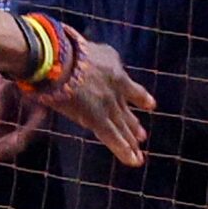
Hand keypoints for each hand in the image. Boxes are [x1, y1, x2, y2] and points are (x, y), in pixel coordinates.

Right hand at [35, 34, 155, 166]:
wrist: (57, 58)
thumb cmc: (58, 49)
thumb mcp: (79, 47)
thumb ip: (80, 56)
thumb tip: (61, 58)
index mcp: (111, 67)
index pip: (128, 87)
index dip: (139, 97)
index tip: (150, 105)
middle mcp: (114, 86)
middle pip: (125, 110)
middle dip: (132, 123)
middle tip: (142, 135)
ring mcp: (107, 103)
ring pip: (122, 126)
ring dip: (130, 140)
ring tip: (139, 153)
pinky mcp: (97, 118)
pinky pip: (113, 138)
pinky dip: (124, 151)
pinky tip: (135, 161)